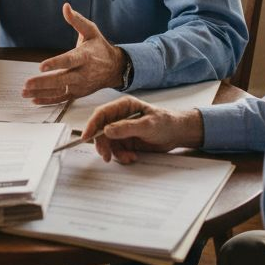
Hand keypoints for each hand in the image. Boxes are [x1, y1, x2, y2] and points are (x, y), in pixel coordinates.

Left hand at [21, 3, 124, 103]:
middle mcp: (83, 73)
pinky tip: (35, 100)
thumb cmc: (99, 47)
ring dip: (41, 93)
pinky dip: (48, 101)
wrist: (115, 68)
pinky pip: (62, 99)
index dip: (55, 63)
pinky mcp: (77, 93)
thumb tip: (66, 7)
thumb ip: (77, 20)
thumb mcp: (91, 31)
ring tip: (25, 92)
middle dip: (43, 83)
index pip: (69, 61)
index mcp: (85, 56)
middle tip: (27, 84)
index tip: (42, 66)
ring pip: (59, 91)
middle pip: (61, 79)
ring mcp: (80, 85)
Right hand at [81, 95, 203, 163]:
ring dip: (115, 153)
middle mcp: (120, 117)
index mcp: (123, 106)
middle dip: (102, 144)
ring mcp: (122, 129)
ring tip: (128, 158)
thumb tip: (107, 130)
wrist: (177, 134)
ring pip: (108, 143)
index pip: (101, 114)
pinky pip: (116, 150)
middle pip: (101, 130)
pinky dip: (122, 156)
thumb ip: (127, 127)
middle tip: (106, 155)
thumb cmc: (166, 122)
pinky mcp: (126, 140)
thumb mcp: (147, 125)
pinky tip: (132, 157)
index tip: (86, 137)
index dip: (91, 125)